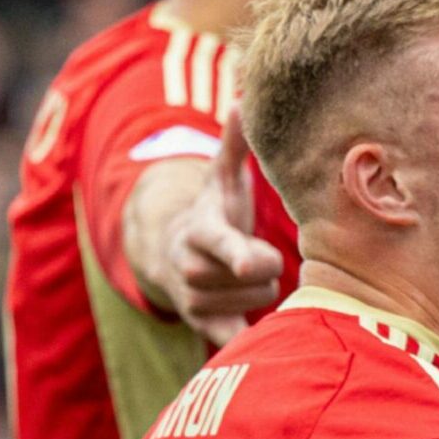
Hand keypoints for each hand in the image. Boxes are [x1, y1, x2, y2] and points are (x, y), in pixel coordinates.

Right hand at [155, 112, 283, 345]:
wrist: (172, 253)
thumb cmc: (213, 212)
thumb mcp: (221, 179)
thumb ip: (235, 144)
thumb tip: (244, 101)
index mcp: (202, 231)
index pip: (225, 244)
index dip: (239, 254)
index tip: (247, 264)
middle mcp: (192, 268)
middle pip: (260, 278)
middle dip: (266, 267)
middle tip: (253, 254)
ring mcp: (195, 300)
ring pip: (258, 303)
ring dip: (259, 290)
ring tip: (242, 275)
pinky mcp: (202, 325)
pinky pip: (231, 337)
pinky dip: (240, 335)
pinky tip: (246, 330)